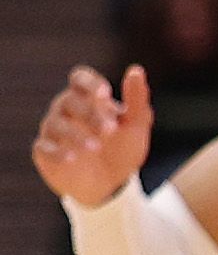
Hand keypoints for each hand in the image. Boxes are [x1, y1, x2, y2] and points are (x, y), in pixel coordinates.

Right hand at [30, 64, 152, 206]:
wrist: (112, 183)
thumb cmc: (122, 147)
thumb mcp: (136, 125)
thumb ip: (137, 99)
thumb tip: (136, 70)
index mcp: (88, 97)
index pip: (80, 78)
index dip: (89, 82)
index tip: (104, 92)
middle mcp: (66, 109)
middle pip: (70, 101)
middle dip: (90, 114)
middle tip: (110, 130)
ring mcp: (53, 129)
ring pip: (56, 124)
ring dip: (75, 134)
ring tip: (95, 147)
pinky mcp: (45, 151)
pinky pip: (44, 147)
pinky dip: (57, 152)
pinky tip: (72, 159)